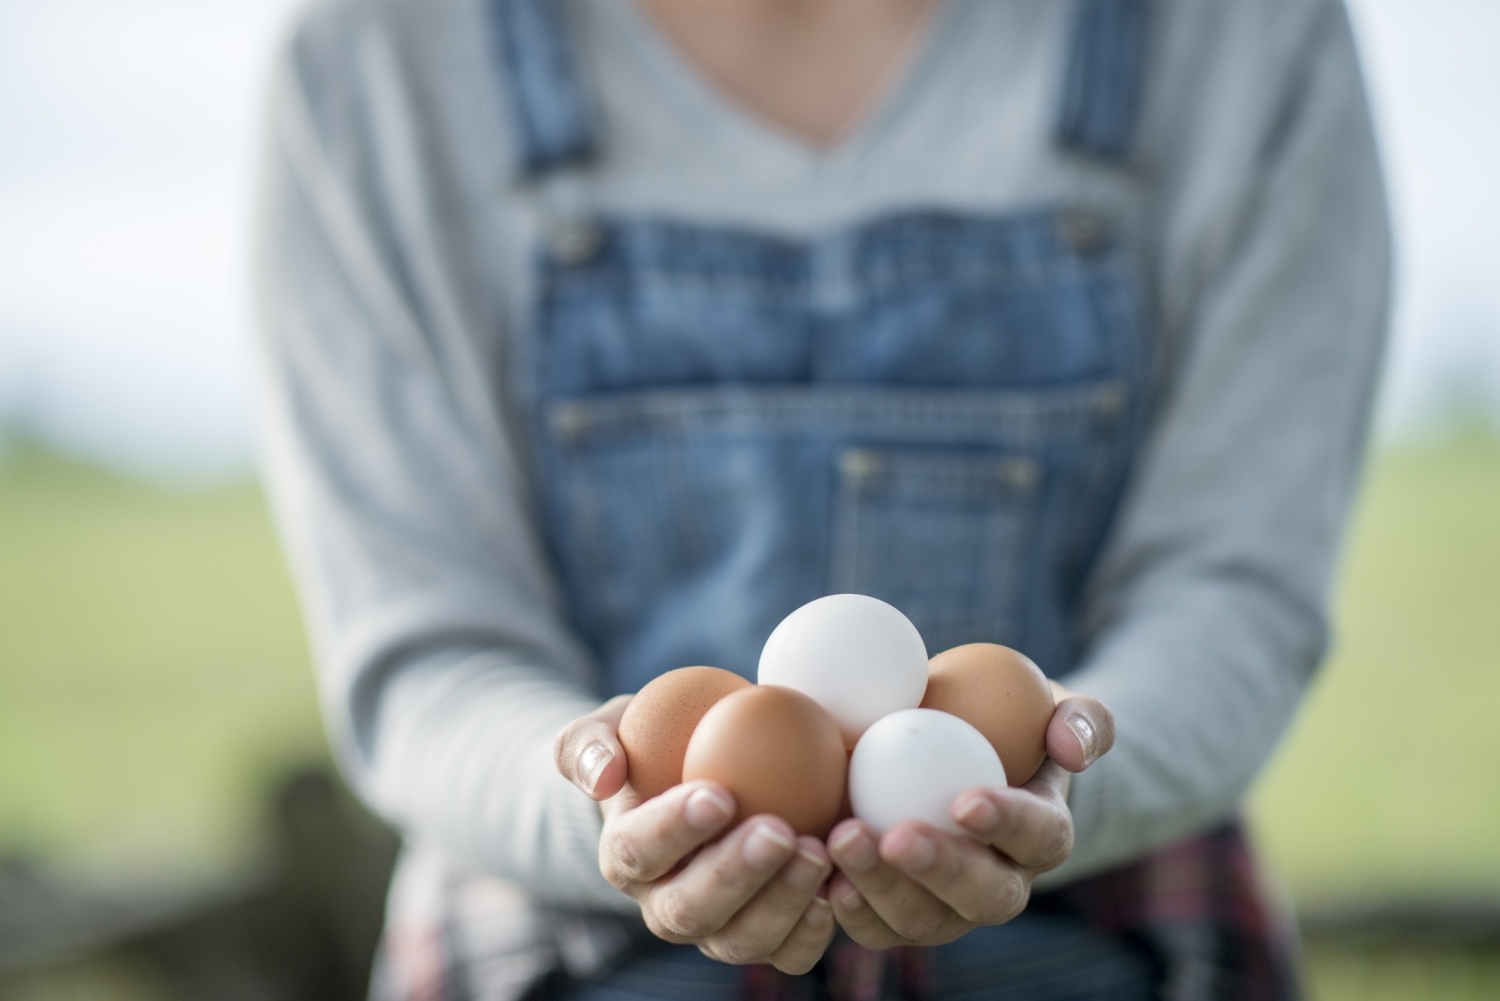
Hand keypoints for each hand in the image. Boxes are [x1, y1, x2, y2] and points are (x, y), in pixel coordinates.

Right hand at [555, 697, 837, 972]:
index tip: (719, 794)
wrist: (707, 770)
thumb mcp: (616, 725)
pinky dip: (811, 933)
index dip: (674, 828)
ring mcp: (716, 929)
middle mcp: (664, 906)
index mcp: (626, 857)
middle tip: (778, 830)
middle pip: (689, 909)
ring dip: (780, 903)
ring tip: (817, 852)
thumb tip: (603, 777)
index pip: (639, 850)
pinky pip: (786, 954)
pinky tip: (836, 892)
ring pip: (740, 940)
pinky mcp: (766, 938)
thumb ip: (591, 743)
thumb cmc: (660, 742)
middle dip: (735, 875)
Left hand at [825, 684, 1113, 947]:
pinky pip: (876, 927)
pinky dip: (848, 908)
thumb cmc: (1004, 722)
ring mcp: (949, 908)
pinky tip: (821, 876)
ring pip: (924, 920)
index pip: (1039, 836)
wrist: (948, 752)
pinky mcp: (896, 916)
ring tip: (841, 841)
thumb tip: (1072, 749)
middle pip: (984, 896)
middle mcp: (1002, 884)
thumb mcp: (1049, 705)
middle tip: (895, 836)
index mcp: (1043, 834)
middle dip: (940, 872)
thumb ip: (1080, 718)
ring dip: (881, 888)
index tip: (964, 801)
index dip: (1007, 824)